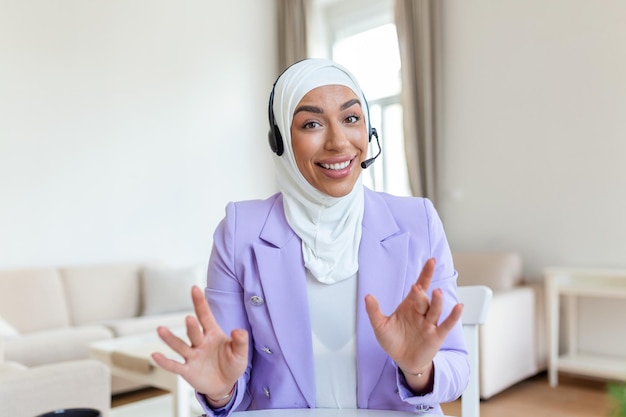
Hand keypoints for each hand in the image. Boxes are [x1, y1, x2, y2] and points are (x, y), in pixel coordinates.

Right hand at [151, 285, 248, 401]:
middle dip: (191, 326)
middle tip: (189, 318)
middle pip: (194, 332)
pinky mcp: (188, 370)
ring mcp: (192, 356)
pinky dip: (165, 362)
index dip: (200, 302)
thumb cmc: (232, 364)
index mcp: (213, 333)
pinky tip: (155, 355)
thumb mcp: (241, 353)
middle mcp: (200, 342)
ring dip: (171, 339)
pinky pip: (174, 365)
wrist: (225, 384)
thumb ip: (241, 341)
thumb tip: (239, 330)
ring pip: (180, 346)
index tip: (194, 288)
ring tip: (160, 329)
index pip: (205, 315)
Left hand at [364, 258, 462, 388]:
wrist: (402, 361)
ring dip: (436, 302)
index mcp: (410, 306)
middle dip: (421, 294)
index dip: (425, 274)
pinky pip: (446, 325)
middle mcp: (422, 312)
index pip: (419, 286)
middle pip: (424, 299)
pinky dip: (453, 316)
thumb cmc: (394, 340)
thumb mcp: (380, 326)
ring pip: (434, 310)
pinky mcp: (436, 336)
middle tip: (416, 288)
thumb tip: (367, 296)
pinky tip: (459, 307)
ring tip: (437, 293)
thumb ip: (374, 311)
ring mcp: (430, 324)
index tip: (431, 261)